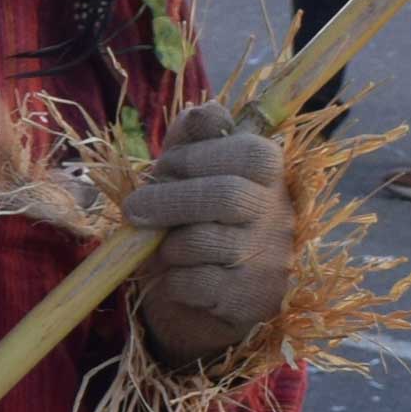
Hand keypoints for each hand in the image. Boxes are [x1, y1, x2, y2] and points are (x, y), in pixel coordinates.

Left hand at [125, 102, 292, 360]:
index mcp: (269, 174)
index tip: (163, 166)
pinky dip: (171, 280)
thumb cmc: (199, 219)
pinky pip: (194, 284)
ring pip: (204, 242)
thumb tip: (205, 111)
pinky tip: (175, 276)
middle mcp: (277, 215)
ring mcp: (267, 260)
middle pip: (226, 196)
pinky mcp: (249, 300)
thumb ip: (195, 139)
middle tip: (132, 209)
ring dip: (167, 244)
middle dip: (169, 200)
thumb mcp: (194, 173)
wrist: (213, 296)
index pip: (249, 152)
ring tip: (160, 246)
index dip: (197, 156)